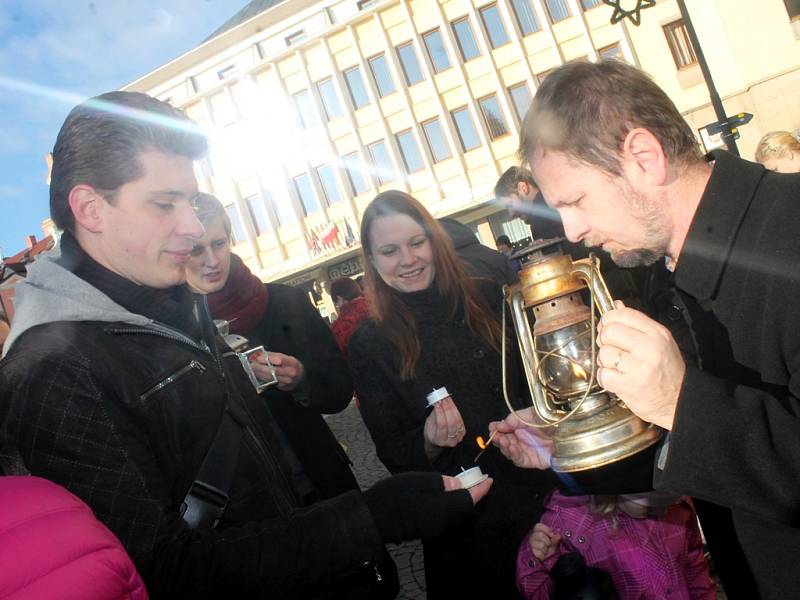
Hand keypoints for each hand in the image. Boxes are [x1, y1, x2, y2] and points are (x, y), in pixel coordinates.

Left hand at [254, 352, 303, 390]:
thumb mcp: (287, 358)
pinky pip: (271, 382)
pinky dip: (263, 378)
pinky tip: (258, 374)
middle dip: (261, 367)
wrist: (301, 378)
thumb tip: (261, 354)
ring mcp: (287, 381)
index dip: (268, 359)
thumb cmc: (292, 365)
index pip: (279, 360)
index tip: (258, 357)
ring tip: (253, 369)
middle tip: (252, 365)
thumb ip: (274, 356)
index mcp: (293, 362)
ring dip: (260, 373)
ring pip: (271, 377)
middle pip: (274, 370)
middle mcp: (291, 372)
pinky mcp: (283, 387)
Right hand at [363, 472, 492, 543]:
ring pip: (454, 512)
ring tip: (464, 484)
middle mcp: (442, 522)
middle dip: (473, 494)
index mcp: (442, 509)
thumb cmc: (393, 496)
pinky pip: (445, 515)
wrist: (372, 519)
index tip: (489, 480)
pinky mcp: (425, 529)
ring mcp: (433, 528)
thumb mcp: (417, 480)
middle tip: (477, 479)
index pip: (468, 500)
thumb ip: (441, 482)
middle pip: (463, 508)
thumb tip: (458, 484)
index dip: (481, 490)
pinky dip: (451, 504)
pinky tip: (446, 494)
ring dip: (462, 499)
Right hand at [424, 397, 465, 453]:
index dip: (440, 413)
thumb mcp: (429, 423)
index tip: (438, 403)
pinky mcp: (462, 433)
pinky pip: (460, 420)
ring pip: (457, 421)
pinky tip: (452, 404)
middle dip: (448, 408)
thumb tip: (438, 402)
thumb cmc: (432, 431)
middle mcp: (449, 441)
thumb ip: (435, 414)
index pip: (442, 425)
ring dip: (452, 408)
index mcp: (438, 440)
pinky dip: (456, 411)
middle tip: (444, 398)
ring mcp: (457, 438)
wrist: (437, 439)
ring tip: (447, 399)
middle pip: (451, 423)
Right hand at [489, 408, 552, 469]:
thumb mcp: (532, 414)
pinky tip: (512, 448)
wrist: (569, 433)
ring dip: (504, 446)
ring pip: (509, 451)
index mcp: (520, 427)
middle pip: (504, 441)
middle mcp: (521, 439)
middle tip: (495, 435)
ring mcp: (526, 450)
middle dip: (498, 438)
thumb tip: (501, 424)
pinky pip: (519, 460)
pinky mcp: (532, 461)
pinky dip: (513, 455)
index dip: (497, 429)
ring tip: (503, 441)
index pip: (504, 429)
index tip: (492, 427)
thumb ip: (515, 418)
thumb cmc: (553, 422)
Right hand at [528, 522, 560, 560]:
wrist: (544, 557)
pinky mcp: (531, 552)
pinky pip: (539, 554)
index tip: (552, 535)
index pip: (538, 526)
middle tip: (549, 544)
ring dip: (546, 549)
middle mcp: (532, 536)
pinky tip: (542, 555)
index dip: (546, 530)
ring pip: (541, 545)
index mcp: (537, 531)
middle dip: (547, 541)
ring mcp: (531, 544)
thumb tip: (558, 536)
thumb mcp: (553, 542)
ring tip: (545, 550)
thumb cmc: (548, 547)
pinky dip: (543, 555)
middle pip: (540, 535)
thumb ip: (556, 539)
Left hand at [596, 302, 684, 429]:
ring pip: (604, 353)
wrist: (679, 401)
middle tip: (612, 349)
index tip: (607, 327)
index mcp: (656, 333)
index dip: (608, 319)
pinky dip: (605, 378)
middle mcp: (649, 347)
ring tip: (617, 367)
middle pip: (609, 331)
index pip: (623, 314)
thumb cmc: (668, 372)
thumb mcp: (659, 342)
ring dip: (605, 362)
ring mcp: (639, 367)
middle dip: (604, 341)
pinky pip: (603, 374)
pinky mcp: (629, 385)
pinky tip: (616, 379)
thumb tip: (616, 306)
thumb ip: (636, 324)